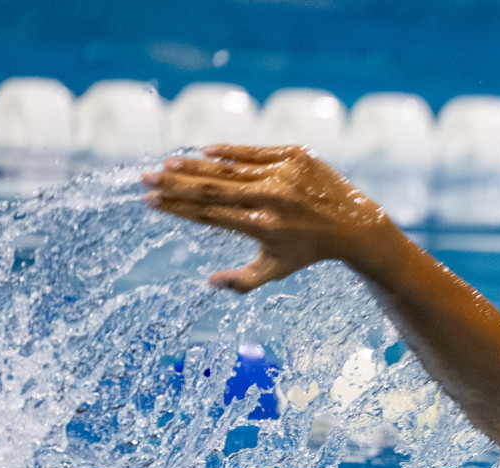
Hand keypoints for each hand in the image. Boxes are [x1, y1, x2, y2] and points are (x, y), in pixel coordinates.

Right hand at [142, 145, 403, 292]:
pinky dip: (228, 151)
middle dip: (174, 183)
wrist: (354, 225)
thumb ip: (242, 280)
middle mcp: (273, 199)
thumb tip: (209, 284)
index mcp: (264, 227)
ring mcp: (285, 175)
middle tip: (145, 178)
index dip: (178, 208)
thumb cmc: (308, 251)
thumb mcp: (277, 270)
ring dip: (194, 165)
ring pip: (230, 168)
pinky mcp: (296, 156)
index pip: (210, 214)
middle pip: (212, 188)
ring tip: (167, 165)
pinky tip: (205, 151)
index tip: (151, 201)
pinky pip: (254, 151)